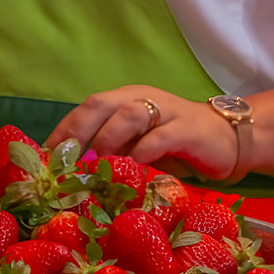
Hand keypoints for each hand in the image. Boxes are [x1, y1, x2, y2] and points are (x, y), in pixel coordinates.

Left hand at [44, 85, 237, 180]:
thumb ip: (113, 151)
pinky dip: (142, 152)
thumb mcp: (139, 145)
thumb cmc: (175, 144)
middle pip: (100, 104)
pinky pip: (160, 136)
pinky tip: (132, 169)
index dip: (64, 130)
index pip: (86, 108)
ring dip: (107, 139)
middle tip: (64, 161)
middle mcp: (141, 98)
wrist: (227, 137)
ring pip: (128, 114)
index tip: (46, 159)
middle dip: (78, 131)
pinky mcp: (187, 128)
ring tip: (94, 165)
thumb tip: (74, 175)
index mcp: (125, 99)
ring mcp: (165, 111)